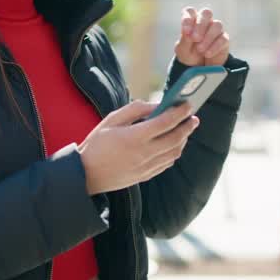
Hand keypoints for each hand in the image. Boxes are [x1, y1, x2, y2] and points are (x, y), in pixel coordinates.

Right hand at [78, 100, 199, 194]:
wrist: (86, 174)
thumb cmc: (96, 144)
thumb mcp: (111, 120)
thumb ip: (135, 110)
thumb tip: (156, 104)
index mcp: (134, 137)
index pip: (165, 122)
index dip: (179, 112)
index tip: (188, 104)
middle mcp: (143, 153)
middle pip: (175, 138)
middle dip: (187, 126)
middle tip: (193, 117)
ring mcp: (146, 167)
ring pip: (174, 152)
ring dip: (183, 140)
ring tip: (185, 130)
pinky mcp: (145, 176)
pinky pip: (167, 163)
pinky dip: (174, 152)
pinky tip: (174, 145)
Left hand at [173, 6, 229, 66]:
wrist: (199, 69)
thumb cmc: (189, 55)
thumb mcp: (182, 49)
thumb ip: (184, 39)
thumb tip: (189, 33)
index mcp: (192, 21)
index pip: (190, 12)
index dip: (188, 19)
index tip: (186, 32)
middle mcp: (205, 22)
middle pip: (206, 13)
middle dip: (200, 25)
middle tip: (195, 39)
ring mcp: (215, 30)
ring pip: (216, 25)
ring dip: (208, 37)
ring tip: (200, 49)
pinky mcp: (224, 40)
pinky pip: (223, 39)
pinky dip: (214, 46)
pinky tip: (207, 54)